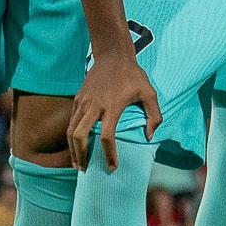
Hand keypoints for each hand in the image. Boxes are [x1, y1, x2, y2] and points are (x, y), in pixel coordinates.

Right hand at [66, 51, 158, 170]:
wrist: (112, 54)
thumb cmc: (133, 74)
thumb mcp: (149, 92)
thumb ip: (154, 115)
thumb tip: (150, 136)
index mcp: (113, 106)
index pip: (107, 136)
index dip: (109, 155)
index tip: (112, 167)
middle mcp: (94, 105)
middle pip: (80, 136)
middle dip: (81, 156)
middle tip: (85, 171)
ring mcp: (83, 102)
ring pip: (71, 131)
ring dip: (73, 150)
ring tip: (78, 164)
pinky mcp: (77, 99)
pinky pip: (71, 122)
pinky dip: (71, 137)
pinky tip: (76, 146)